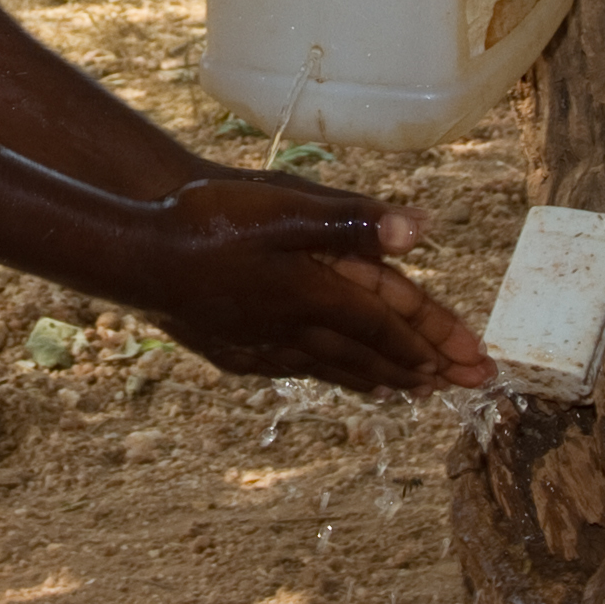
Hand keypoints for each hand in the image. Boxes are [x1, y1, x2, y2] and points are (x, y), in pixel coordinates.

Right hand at [125, 177, 493, 392]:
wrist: (134, 255)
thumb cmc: (206, 224)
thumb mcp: (283, 210)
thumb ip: (351, 220)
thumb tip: (419, 229)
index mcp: (313, 294)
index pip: (386, 324)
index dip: (431, 340)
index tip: (470, 363)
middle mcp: (293, 328)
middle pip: (368, 355)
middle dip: (418, 369)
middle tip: (458, 388)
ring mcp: (261, 344)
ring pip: (331, 368)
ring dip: (375, 378)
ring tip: (404, 393)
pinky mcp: (232, 349)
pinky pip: (292, 368)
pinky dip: (324, 376)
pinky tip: (324, 375)